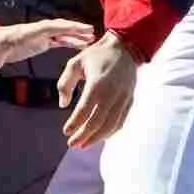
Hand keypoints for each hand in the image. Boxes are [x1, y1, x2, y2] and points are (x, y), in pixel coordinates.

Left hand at [0, 19, 97, 83]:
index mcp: (24, 33)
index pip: (46, 27)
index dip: (63, 27)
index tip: (78, 27)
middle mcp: (34, 32)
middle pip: (57, 27)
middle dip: (74, 29)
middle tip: (91, 32)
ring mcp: (38, 36)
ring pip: (60, 33)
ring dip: (75, 35)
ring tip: (91, 39)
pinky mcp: (39, 42)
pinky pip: (57, 40)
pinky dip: (69, 41)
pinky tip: (81, 45)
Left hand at [58, 31, 138, 147]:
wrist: (125, 48)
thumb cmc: (96, 56)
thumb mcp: (75, 64)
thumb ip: (65, 83)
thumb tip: (63, 104)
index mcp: (97, 84)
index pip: (84, 110)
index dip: (74, 123)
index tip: (65, 132)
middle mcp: (112, 93)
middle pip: (97, 121)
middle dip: (84, 135)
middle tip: (72, 144)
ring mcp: (123, 98)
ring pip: (111, 124)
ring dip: (96, 138)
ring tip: (83, 145)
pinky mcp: (130, 100)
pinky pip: (121, 121)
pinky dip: (110, 132)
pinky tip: (99, 137)